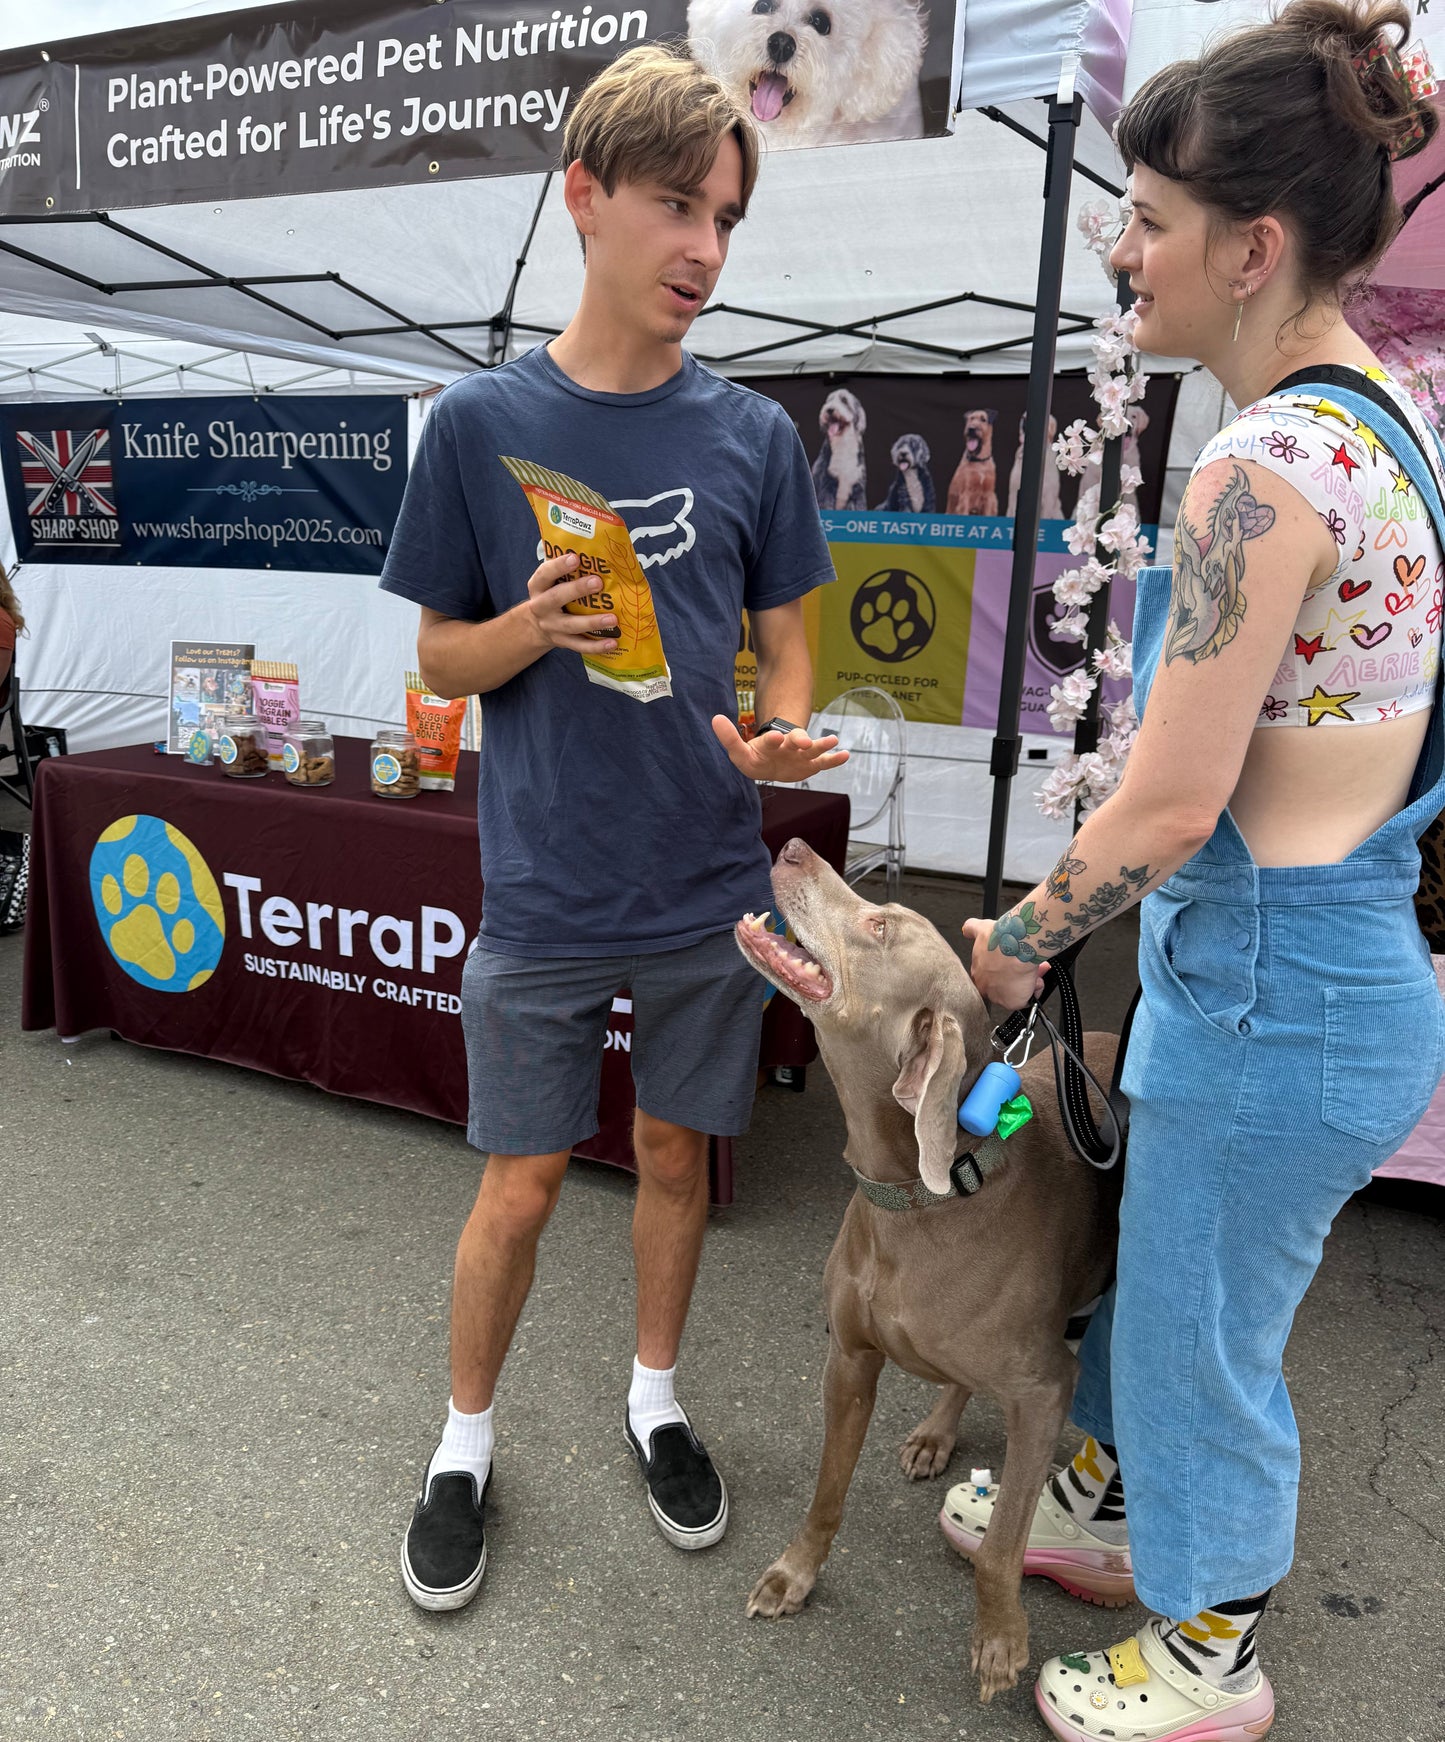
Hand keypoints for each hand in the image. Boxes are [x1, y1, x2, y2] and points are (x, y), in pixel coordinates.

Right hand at [523, 551, 619, 654]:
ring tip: (613, 619)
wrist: (534, 625)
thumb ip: (565, 570)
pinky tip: (613, 643)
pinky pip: (580, 645)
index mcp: (538, 586)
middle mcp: (541, 607)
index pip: (545, 574)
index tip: (575, 558)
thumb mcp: (549, 582)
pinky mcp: (562, 642)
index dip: (558, 566)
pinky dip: (597, 646)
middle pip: (556, 598)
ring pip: (571, 625)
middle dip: (577, 590)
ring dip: (593, 622)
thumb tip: (595, 554)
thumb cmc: (550, 594)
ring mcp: (552, 626)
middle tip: (597, 582)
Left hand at [711, 715, 848, 782]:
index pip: (771, 740)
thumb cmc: (754, 757)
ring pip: (813, 749)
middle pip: (795, 741)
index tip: (774, 737)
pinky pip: (824, 763)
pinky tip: (845, 755)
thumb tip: (714, 718)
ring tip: (833, 740)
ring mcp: (800, 755)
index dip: (772, 739)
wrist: (770, 764)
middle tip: (803, 742)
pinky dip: (834, 760)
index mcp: (770, 744)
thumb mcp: (738, 751)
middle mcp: (787, 746)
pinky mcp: (810, 765)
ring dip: (821, 745)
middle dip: (799, 740)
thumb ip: (728, 737)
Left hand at [962, 917, 1048, 1009]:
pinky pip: (1028, 998)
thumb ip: (972, 929)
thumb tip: (967, 929)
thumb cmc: (1000, 938)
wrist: (1015, 946)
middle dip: (1018, 975)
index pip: (990, 977)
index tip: (1013, 962)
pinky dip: (1035, 988)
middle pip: (1006, 985)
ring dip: (1028, 980)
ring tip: (1034, 968)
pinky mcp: (1013, 1002)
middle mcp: (985, 986)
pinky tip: (1036, 976)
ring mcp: (998, 997)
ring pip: (1018, 991)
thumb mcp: (982, 930)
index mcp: (977, 973)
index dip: (1005, 970)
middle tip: (1026, 965)